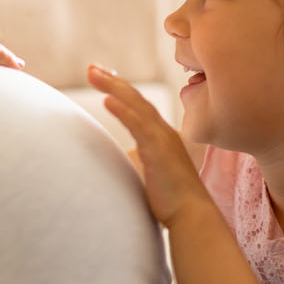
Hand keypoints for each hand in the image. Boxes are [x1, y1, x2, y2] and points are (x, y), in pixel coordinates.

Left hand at [87, 64, 210, 225]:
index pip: (138, 106)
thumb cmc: (170, 200)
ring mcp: (162, 139)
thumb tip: (113, 161)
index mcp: (160, 136)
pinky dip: (123, 110)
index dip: (120, 90)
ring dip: (114, 88)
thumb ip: (135, 162)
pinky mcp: (159, 150)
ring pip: (136, 105)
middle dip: (112, 81)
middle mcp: (163, 132)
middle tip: (91, 68)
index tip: (102, 77)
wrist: (191, 215)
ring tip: (94, 74)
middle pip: (135, 98)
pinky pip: (138, 125)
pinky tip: (108, 99)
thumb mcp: (148, 173)